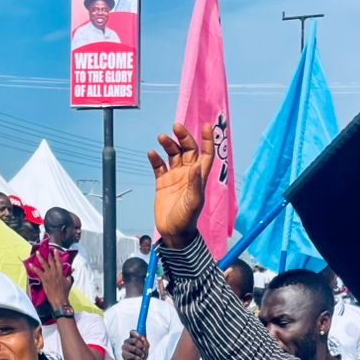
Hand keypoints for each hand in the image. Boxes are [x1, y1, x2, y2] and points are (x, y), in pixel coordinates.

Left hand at [34, 249, 72, 308]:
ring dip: (40, 257)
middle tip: (47, 249)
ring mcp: (49, 275)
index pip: (59, 262)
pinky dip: (34, 268)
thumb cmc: (64, 292)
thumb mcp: (68, 284)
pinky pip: (38, 271)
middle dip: (49, 255)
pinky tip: (30, 264)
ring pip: (44, 264)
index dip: (57, 255)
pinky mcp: (44, 279)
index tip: (55, 250)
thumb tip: (70, 275)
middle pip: (51, 261)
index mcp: (61, 273)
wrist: (59, 299)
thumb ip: (69, 278)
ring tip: (37, 253)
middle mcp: (55, 272)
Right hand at [121, 332, 148, 359]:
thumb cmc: (142, 355)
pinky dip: (137, 358)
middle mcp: (127, 341)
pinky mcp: (123, 354)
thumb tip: (143, 338)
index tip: (143, 338)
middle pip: (135, 340)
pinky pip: (131, 355)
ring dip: (140, 353)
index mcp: (132, 338)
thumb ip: (145, 342)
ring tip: (142, 356)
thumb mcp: (146, 348)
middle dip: (141, 346)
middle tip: (144, 350)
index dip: (137, 334)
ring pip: (134, 348)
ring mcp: (124, 347)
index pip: (132, 332)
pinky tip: (139, 359)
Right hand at [148, 122, 214, 248]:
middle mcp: (188, 173)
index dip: (208, 140)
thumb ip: (195, 184)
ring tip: (161, 137)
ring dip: (169, 144)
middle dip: (184, 137)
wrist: (173, 233)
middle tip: (176, 127)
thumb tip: (196, 166)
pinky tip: (151, 153)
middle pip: (188, 149)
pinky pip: (159, 166)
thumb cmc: (186, 220)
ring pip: (173, 154)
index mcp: (199, 176)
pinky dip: (155, 158)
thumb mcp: (193, 202)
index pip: (206, 154)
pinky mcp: (162, 182)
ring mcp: (175, 177)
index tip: (207, 126)